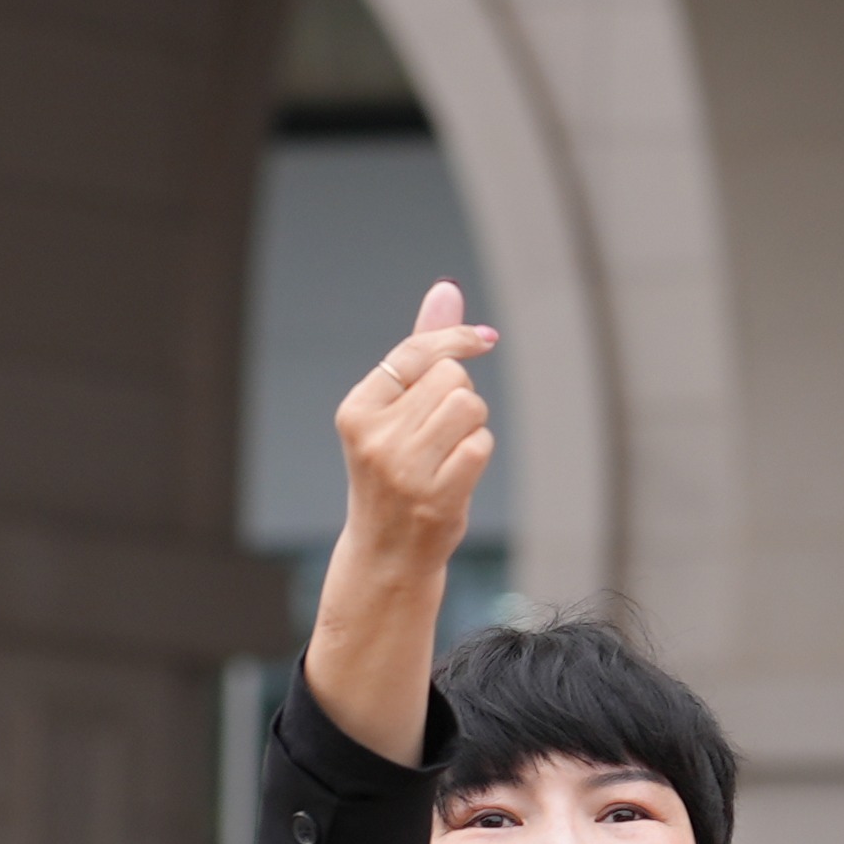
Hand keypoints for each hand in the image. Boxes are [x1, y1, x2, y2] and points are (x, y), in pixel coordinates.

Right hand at [307, 280, 497, 762]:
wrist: (387, 554)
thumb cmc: (396, 472)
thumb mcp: (398, 409)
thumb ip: (421, 349)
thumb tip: (447, 289)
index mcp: (358, 410)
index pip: (416, 353)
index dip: (456, 339)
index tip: (485, 339)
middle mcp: (375, 437)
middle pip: (451, 379)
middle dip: (458, 398)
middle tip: (437, 436)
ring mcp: (404, 469)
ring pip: (469, 407)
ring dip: (471, 426)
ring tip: (447, 455)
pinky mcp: (435, 496)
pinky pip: (481, 446)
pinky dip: (477, 457)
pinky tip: (455, 480)